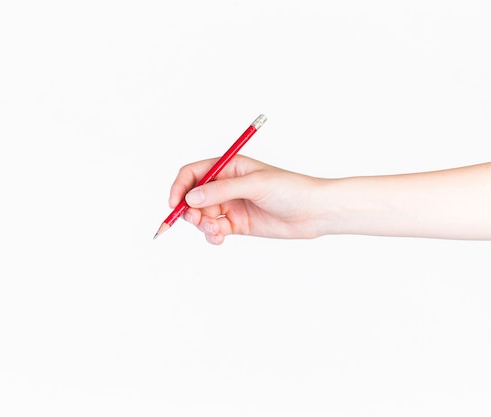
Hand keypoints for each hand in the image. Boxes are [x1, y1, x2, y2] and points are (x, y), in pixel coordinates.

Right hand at [168, 155, 329, 243]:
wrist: (315, 212)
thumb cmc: (291, 189)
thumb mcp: (255, 185)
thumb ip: (222, 191)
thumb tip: (191, 197)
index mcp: (229, 167)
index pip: (193, 173)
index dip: (180, 187)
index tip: (175, 204)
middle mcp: (227, 185)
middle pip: (193, 197)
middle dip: (190, 211)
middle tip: (198, 221)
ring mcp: (232, 205)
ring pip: (203, 216)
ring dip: (203, 225)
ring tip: (217, 231)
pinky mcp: (238, 224)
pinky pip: (215, 230)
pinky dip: (212, 235)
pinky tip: (220, 238)